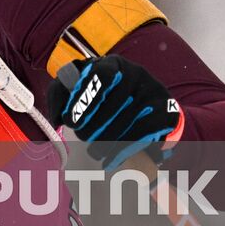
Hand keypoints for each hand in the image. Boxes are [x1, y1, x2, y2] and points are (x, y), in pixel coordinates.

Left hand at [47, 55, 183, 170]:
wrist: (152, 110)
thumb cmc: (107, 100)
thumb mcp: (82, 91)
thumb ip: (62, 97)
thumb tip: (57, 119)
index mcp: (112, 64)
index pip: (99, 75)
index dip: (83, 98)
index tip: (69, 122)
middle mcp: (136, 72)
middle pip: (113, 102)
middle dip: (93, 125)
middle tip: (82, 139)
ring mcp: (154, 91)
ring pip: (127, 120)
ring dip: (106, 142)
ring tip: (94, 154)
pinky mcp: (167, 111)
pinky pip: (143, 133)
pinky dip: (123, 150)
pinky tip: (109, 161)